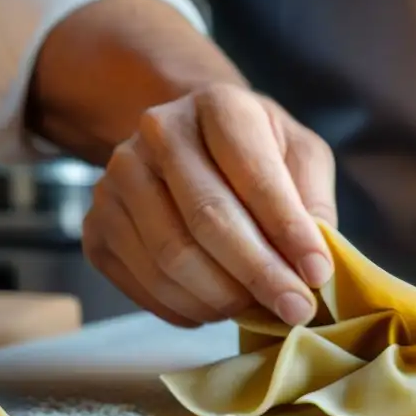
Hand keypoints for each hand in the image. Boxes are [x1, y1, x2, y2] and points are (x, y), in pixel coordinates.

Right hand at [82, 84, 336, 327]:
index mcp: (218, 106)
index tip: (318, 274)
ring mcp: (117, 179)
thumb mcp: (300, 156)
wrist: (189, 145)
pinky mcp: (96, 226)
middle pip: (207, 219)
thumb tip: (315, 265)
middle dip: (259, 274)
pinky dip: (188, 309)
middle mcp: (158, 132)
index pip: (254, 175)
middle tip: (296, 309)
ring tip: (259, 309)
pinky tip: (218, 308)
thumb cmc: (257, 154)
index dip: (288, 231)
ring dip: (224, 298)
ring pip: (172, 258)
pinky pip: (144, 284)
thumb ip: (314, 201)